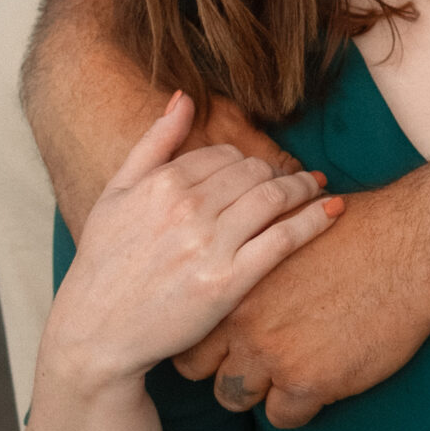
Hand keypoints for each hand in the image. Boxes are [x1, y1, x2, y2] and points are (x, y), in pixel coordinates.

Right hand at [43, 93, 340, 388]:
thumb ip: (152, 143)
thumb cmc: (104, 263)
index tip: (262, 171)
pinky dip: (314, 220)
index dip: (248, 162)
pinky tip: (333, 211)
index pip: (225, 155)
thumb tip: (183, 96)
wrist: (96, 333)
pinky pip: (283, 240)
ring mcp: (209, 245)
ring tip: (317, 189)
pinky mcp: (228, 282)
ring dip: (303, 188)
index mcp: (162, 183)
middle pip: (254, 172)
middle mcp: (187, 208)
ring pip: (274, 198)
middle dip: (278, 173)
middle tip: (297, 181)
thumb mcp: (115, 195)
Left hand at [174, 177, 429, 426]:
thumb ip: (255, 245)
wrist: (410, 249)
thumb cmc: (356, 228)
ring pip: (236, 397)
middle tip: (253, 362)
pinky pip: (283, 418)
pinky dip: (298, 408)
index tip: (225, 339)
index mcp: (234, 282)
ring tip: (285, 374)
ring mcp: (274, 356)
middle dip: (224, 367)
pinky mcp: (310, 383)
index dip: (205, 337)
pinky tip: (318, 384)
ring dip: (258, 391)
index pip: (190, 329)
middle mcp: (243, 322)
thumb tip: (237, 249)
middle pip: (202, 370)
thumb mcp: (288, 224)